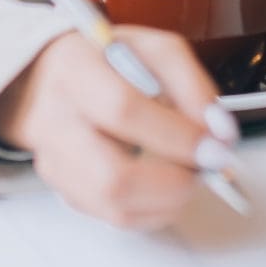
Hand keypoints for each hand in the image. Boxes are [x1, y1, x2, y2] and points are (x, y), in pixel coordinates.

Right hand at [0, 27, 240, 230]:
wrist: (45, 78)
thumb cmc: (104, 62)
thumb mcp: (153, 50)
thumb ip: (192, 85)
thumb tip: (220, 132)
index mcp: (75, 68)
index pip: (122, 110)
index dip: (175, 135)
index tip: (215, 147)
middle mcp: (55, 119)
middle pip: (113, 177)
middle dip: (173, 184)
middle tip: (205, 171)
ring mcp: (54, 161)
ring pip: (114, 206)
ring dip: (167, 201)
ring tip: (187, 177)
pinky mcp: (62, 188)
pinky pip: (113, 217)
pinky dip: (151, 209)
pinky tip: (163, 186)